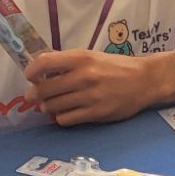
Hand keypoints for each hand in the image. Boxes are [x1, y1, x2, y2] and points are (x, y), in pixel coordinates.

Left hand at [23, 51, 156, 125]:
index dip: (31, 71)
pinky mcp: (96, 114)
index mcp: (81, 58)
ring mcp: (90, 97)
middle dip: (34, 94)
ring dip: (47, 107)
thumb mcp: (92, 56)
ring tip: (49, 104)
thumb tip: (40, 67)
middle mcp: (84, 76)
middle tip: (34, 95)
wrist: (145, 80)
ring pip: (53, 106)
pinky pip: (66, 119)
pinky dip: (61, 117)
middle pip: (45, 89)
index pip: (44, 63)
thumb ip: (68, 61)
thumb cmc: (116, 67)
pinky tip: (65, 113)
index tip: (29, 76)